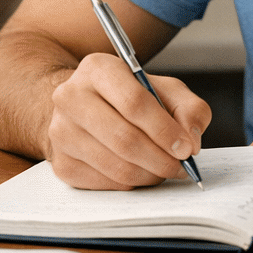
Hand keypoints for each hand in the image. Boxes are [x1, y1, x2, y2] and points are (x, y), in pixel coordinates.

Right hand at [46, 53, 210, 189]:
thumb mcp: (165, 89)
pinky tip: (143, 172)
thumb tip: (191, 141)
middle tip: (181, 166)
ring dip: (149, 174)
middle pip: (123, 138)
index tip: (186, 148)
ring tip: (166, 169)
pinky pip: (104, 183)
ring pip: (115, 165)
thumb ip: (189, 108)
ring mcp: (60, 132)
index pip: (134, 103)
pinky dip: (131, 183)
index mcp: (98, 69)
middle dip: (160, 158)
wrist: (85, 107)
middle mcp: (71, 97)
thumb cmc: (130, 97)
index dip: (164, 130)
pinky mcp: (61, 163)